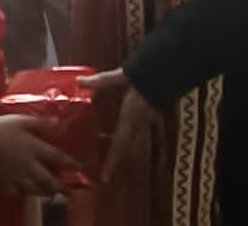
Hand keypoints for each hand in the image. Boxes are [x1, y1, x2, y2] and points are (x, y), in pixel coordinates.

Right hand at [0, 114, 78, 197]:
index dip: (70, 163)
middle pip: (48, 179)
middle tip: (67, 190)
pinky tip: (24, 193)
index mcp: (35, 148)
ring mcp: (17, 177)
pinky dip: (22, 194)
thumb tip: (58, 122)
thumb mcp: (20, 120)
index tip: (78, 167)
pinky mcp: (5, 184)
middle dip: (59, 186)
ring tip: (50, 194)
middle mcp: (30, 166)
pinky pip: (17, 193)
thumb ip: (39, 122)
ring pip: (35, 189)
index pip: (57, 157)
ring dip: (45, 192)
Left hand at [80, 68, 157, 183]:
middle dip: (119, 161)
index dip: (112, 161)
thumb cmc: (142, 74)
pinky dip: (137, 138)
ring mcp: (150, 119)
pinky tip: (134, 136)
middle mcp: (141, 122)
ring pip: (139, 142)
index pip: (119, 144)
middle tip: (109, 172)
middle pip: (130, 148)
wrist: (167, 69)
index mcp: (130, 117)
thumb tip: (80, 81)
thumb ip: (100, 81)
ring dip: (129, 153)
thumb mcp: (119, 77)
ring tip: (120, 160)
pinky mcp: (155, 113)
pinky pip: (145, 131)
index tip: (105, 177)